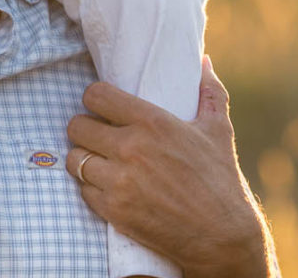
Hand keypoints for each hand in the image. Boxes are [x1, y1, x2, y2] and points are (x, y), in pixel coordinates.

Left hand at [66, 57, 276, 277]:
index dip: (94, 99)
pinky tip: (108, 187)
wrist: (223, 236)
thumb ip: (209, 92)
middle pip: (76, 126)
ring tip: (99, 161)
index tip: (100, 107)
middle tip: (97, 136)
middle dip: (84, 129)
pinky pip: (83, 190)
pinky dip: (92, 188)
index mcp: (152, 122)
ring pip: (74, 159)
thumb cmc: (221, 179)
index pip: (95, 95)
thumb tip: (204, 61)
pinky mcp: (114, 210)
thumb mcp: (218, 130)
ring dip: (84, 159)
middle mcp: (131, 147)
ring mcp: (120, 180)